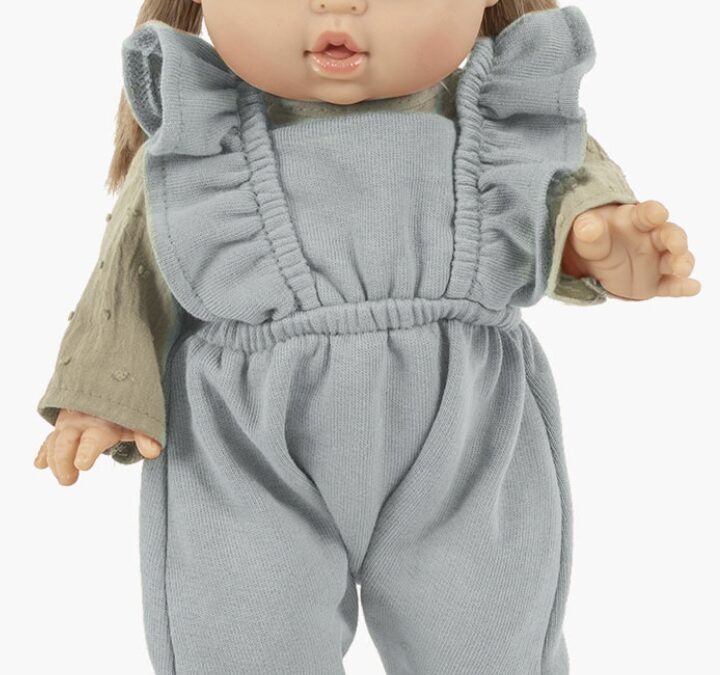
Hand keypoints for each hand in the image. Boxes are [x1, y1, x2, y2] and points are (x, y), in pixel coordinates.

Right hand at [34, 409, 162, 485]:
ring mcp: (70, 423)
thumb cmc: (129, 411)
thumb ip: (146, 436)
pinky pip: (49, 439)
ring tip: (63, 478)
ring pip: (54, 442)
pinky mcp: (62, 426)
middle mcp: (82, 421)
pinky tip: (39, 464)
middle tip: (69, 480)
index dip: (86, 451)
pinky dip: (43, 451)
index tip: (82, 465)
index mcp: (103, 423)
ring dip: (53, 460)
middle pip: (66, 442)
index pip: (92, 439)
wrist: (115, 389)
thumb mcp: (141, 421)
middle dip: (64, 461)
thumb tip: (153, 451)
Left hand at [561, 200, 700, 299]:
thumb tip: (587, 227)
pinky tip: (691, 288)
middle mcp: (651, 237)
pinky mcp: (655, 282)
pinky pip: (670, 285)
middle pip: (669, 234)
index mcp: (634, 219)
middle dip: (675, 239)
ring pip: (675, 259)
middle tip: (677, 245)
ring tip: (681, 270)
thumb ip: (587, 229)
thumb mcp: (585, 233)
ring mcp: (656, 260)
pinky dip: (682, 287)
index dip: (653, 212)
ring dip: (681, 263)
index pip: (646, 213)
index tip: (657, 213)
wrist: (588, 260)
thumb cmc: (591, 237)